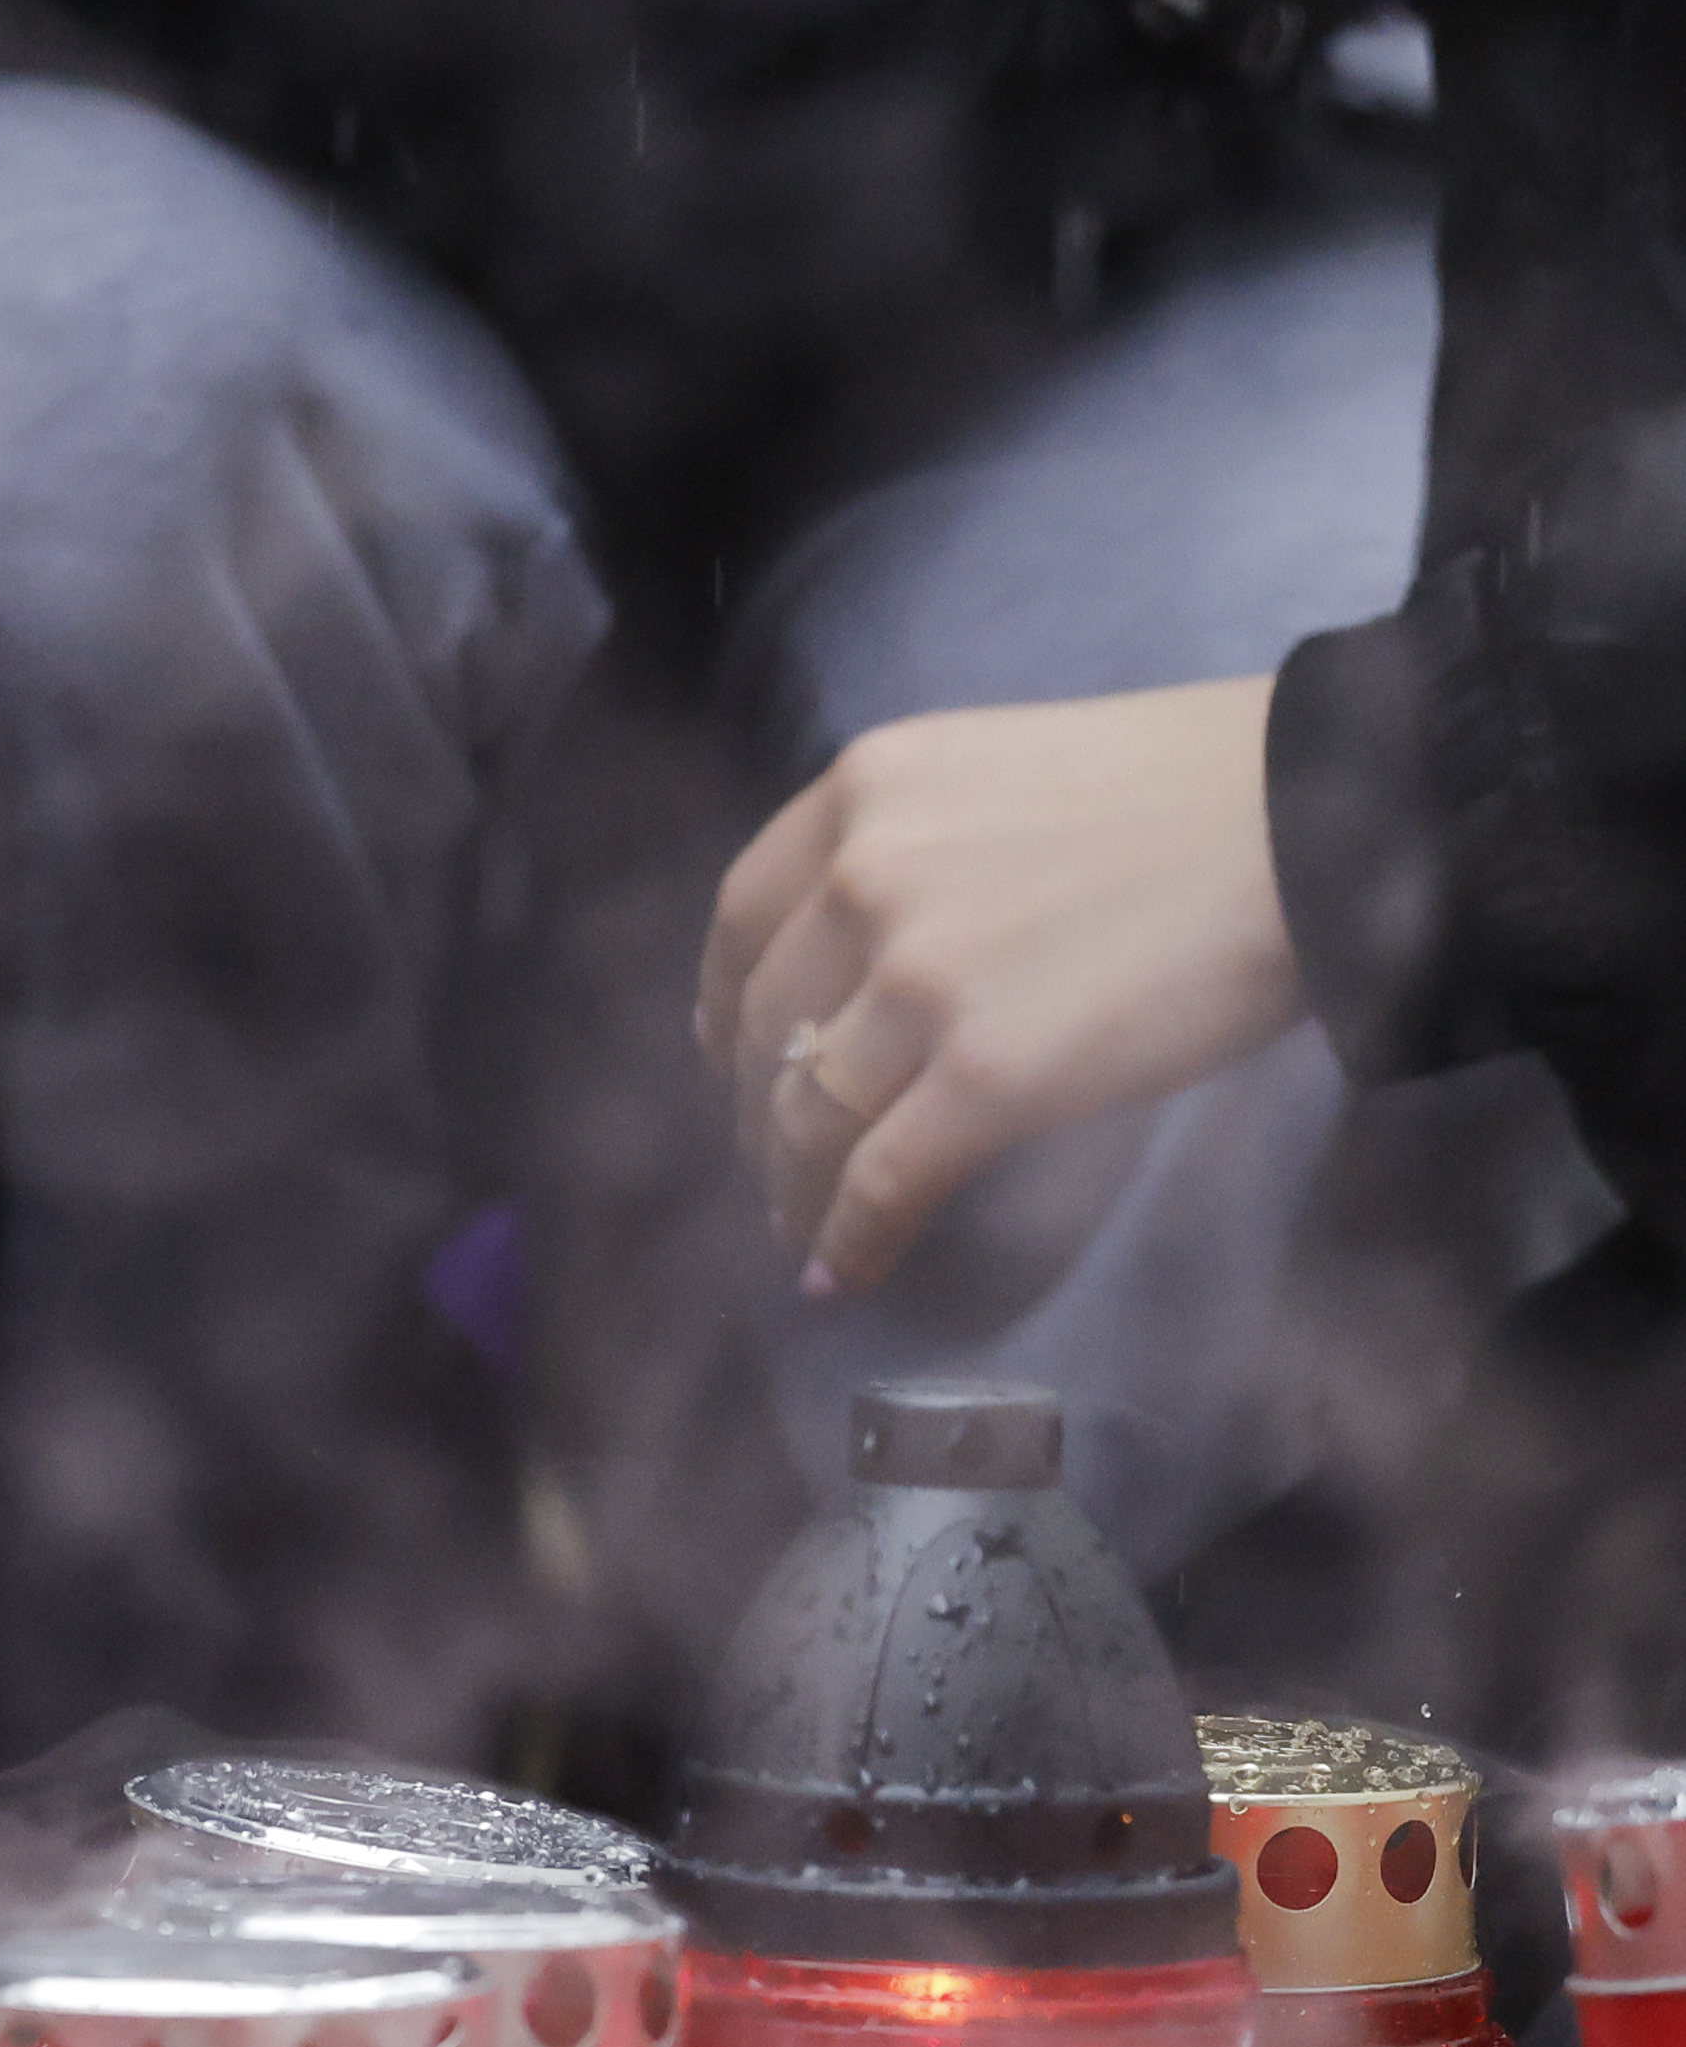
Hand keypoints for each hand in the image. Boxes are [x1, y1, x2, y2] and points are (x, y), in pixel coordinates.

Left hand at [697, 677, 1311, 1294]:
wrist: (1318, 816)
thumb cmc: (1199, 791)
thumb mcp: (1011, 773)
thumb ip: (922, 848)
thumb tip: (872, 956)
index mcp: (867, 791)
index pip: (743, 920)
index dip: (728, 1006)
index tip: (731, 1058)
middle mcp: (866, 878)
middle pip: (767, 1030)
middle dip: (758, 1113)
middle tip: (778, 1163)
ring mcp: (919, 980)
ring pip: (805, 1115)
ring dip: (794, 1189)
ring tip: (804, 1230)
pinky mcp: (987, 1076)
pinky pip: (878, 1180)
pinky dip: (847, 1238)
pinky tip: (840, 1273)